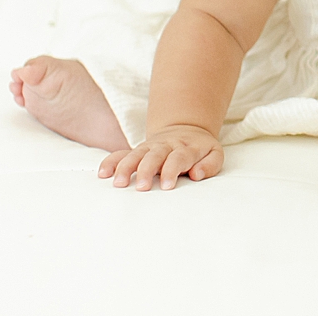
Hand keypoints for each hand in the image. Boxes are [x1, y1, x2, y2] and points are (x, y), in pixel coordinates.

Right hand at [98, 124, 223, 190]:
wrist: (186, 129)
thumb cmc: (201, 149)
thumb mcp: (214, 154)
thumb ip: (209, 165)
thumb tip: (196, 174)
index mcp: (186, 148)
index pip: (178, 158)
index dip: (172, 170)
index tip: (166, 186)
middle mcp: (166, 146)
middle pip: (154, 155)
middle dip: (146, 170)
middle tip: (141, 187)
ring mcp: (150, 147)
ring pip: (136, 154)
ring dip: (126, 167)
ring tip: (119, 183)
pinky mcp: (138, 150)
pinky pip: (122, 153)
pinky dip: (112, 161)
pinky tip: (103, 173)